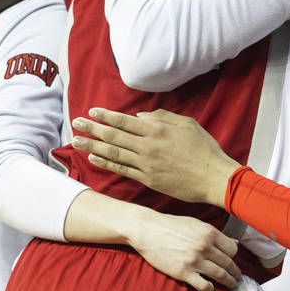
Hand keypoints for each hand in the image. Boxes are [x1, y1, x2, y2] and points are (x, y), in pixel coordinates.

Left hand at [72, 108, 239, 206]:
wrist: (214, 178)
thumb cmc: (204, 149)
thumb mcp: (187, 124)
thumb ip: (163, 117)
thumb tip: (140, 116)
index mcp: (157, 130)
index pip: (124, 121)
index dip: (106, 116)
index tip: (92, 111)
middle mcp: (148, 146)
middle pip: (113, 136)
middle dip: (92, 128)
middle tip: (76, 123)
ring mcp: (146, 164)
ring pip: (113, 154)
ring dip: (92, 146)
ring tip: (76, 141)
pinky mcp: (148, 179)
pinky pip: (122, 170)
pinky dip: (106, 164)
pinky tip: (94, 159)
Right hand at [128, 211, 239, 290]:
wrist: (147, 230)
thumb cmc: (171, 225)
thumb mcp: (196, 224)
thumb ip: (215, 234)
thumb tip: (235, 242)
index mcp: (209, 233)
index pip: (232, 249)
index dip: (234, 257)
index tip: (233, 262)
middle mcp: (205, 246)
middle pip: (228, 263)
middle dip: (235, 273)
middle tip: (237, 278)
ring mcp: (195, 260)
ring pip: (220, 275)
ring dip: (228, 282)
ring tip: (231, 285)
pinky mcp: (183, 272)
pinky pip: (204, 285)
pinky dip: (210, 289)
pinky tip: (210, 288)